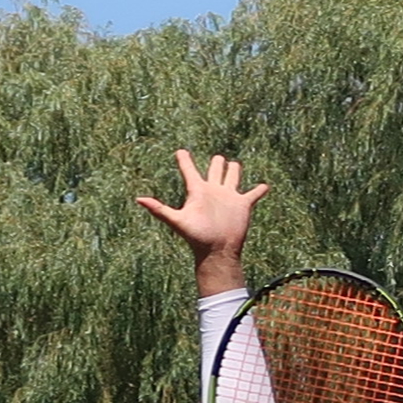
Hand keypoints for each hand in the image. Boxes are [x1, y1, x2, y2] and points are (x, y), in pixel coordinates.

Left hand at [137, 150, 268, 292]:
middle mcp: (213, 191)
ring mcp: (229, 197)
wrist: (217, 251)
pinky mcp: (243, 205)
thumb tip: (138, 199)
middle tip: (216, 158)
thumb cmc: (196, 237)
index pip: (190, 171)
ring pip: (233, 177)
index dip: (184, 160)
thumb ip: (159, 209)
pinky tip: (264, 186)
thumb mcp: (177, 221)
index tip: (180, 151)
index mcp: (198, 191)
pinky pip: (253, 194)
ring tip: (234, 166)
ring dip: (234, 170)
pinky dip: (259, 190)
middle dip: (217, 162)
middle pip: (215, 169)